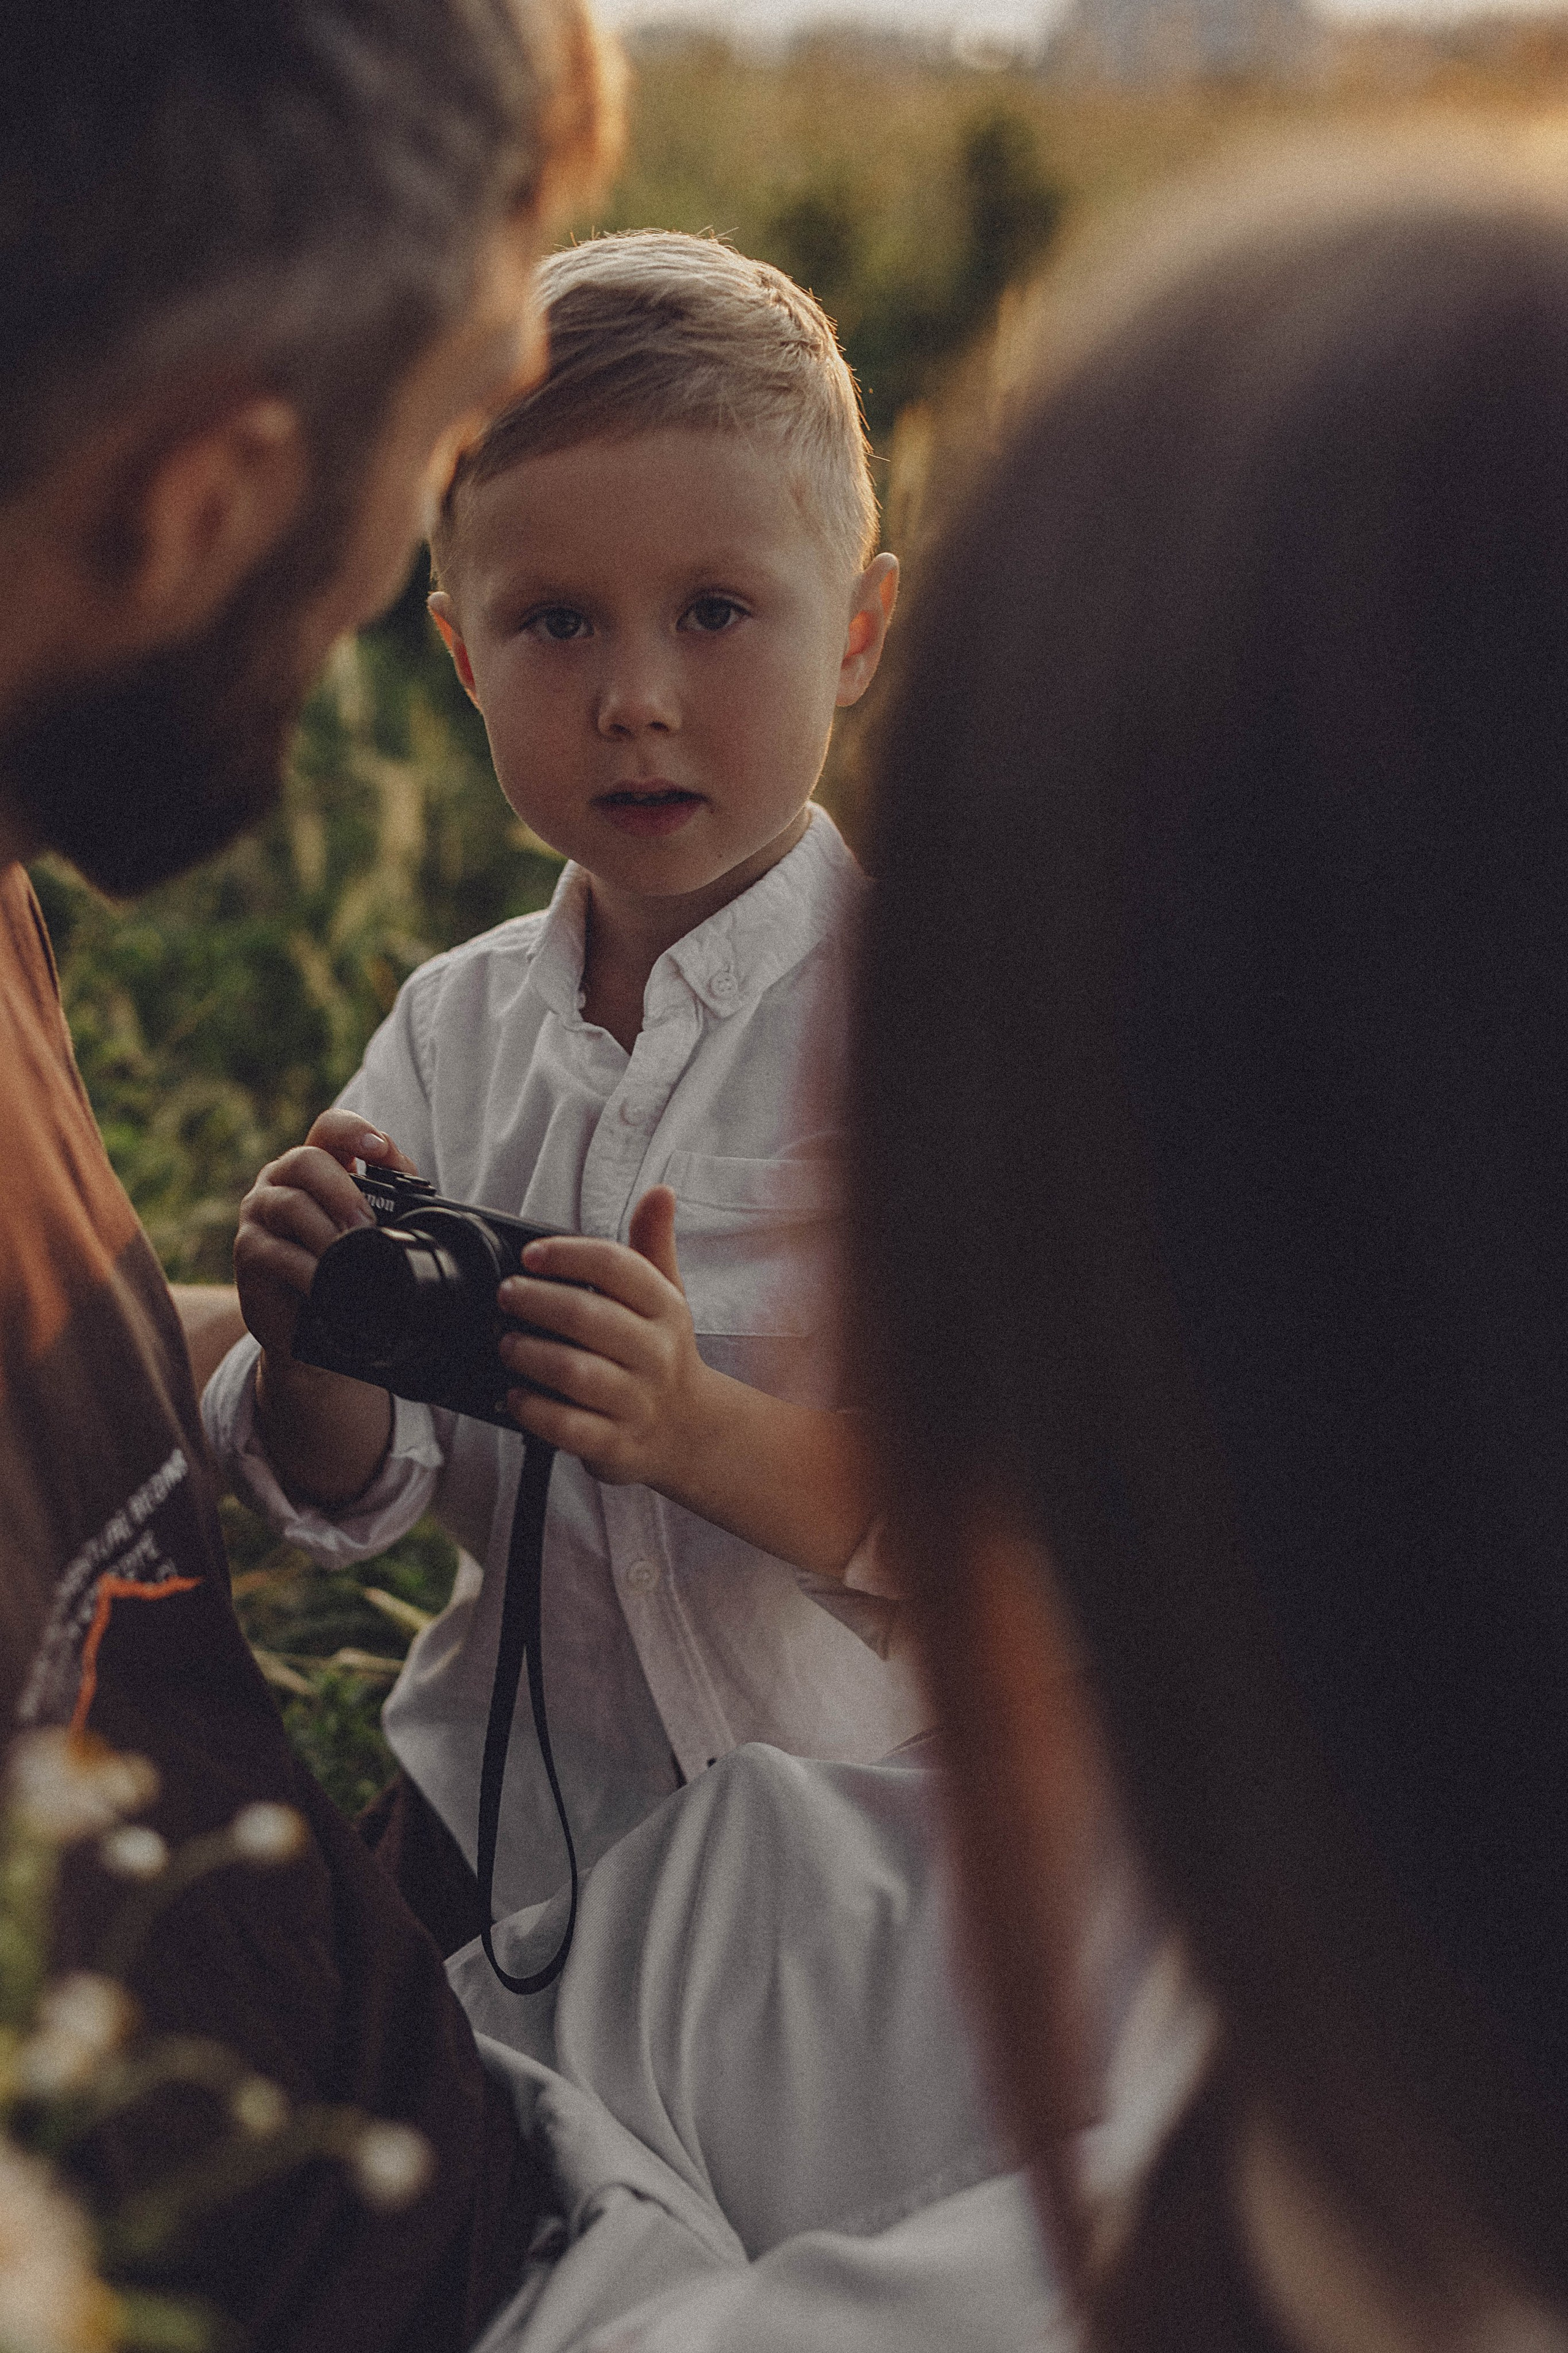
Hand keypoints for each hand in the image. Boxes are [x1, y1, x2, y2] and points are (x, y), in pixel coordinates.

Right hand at [233, 1110, 417, 1359]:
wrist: (310, 1329)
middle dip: (343, 1191)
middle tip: (366, 1225)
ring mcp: (260, 1213)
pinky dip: (307, 1267)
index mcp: (316, 1166)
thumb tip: (414, 1184)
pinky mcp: (248, 1251)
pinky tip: (323, 1282)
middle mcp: (281, 1181)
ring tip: (348, 1254)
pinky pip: (276, 1251)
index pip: (329, 1128)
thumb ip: (388, 1201)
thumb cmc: (341, 1268)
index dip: (352, 1130)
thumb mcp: (368, 1230)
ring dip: (326, 1230)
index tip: (378, 1149)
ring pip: (289, 1203)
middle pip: (306, 1160)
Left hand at [496, 1187, 718, 1489]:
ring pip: (575, 1373)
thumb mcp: (666, 1297)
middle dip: (536, 1302)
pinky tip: (515, 1396)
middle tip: (506, 1296)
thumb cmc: (661, 1354)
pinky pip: (570, 1427)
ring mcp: (639, 1402)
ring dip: (529, 1354)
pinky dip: (534, 1411)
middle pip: (589, 1317)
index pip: (617, 1266)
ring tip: (506, 1343)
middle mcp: (656, 1354)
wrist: (689, 1431)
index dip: (568, 1254)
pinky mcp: (618, 1445)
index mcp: (666, 1309)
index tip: (531, 1254)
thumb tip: (660, 1192)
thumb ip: (652, 1244)